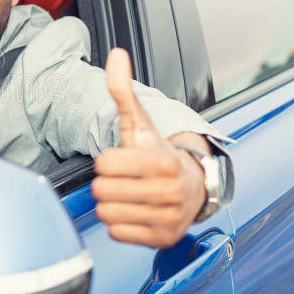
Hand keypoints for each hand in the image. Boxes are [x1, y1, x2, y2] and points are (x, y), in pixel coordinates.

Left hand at [91, 48, 205, 247]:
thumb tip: (116, 55)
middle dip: (107, 183)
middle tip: (125, 179)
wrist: (192, 186)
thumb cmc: (157, 153)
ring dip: (112, 204)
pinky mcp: (162, 239)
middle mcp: (169, 192)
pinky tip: (135, 211)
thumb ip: (123, 91)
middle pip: (101, 191)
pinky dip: (120, 224)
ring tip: (130, 194)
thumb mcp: (139, 122)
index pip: (103, 165)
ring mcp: (168, 218)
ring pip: (106, 214)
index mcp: (163, 161)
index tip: (122, 160)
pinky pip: (117, 234)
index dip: (107, 161)